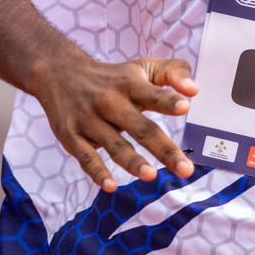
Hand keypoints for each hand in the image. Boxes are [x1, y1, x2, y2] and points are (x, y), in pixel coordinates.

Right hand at [32, 54, 200, 191]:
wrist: (60, 74)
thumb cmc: (113, 77)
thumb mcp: (142, 67)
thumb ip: (173, 72)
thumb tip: (194, 90)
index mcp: (130, 85)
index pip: (152, 93)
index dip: (168, 100)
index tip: (185, 106)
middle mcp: (110, 102)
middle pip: (141, 128)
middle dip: (164, 149)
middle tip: (186, 169)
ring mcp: (90, 121)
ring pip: (115, 145)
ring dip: (133, 162)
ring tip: (151, 176)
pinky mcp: (72, 137)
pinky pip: (86, 158)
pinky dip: (98, 173)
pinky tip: (111, 186)